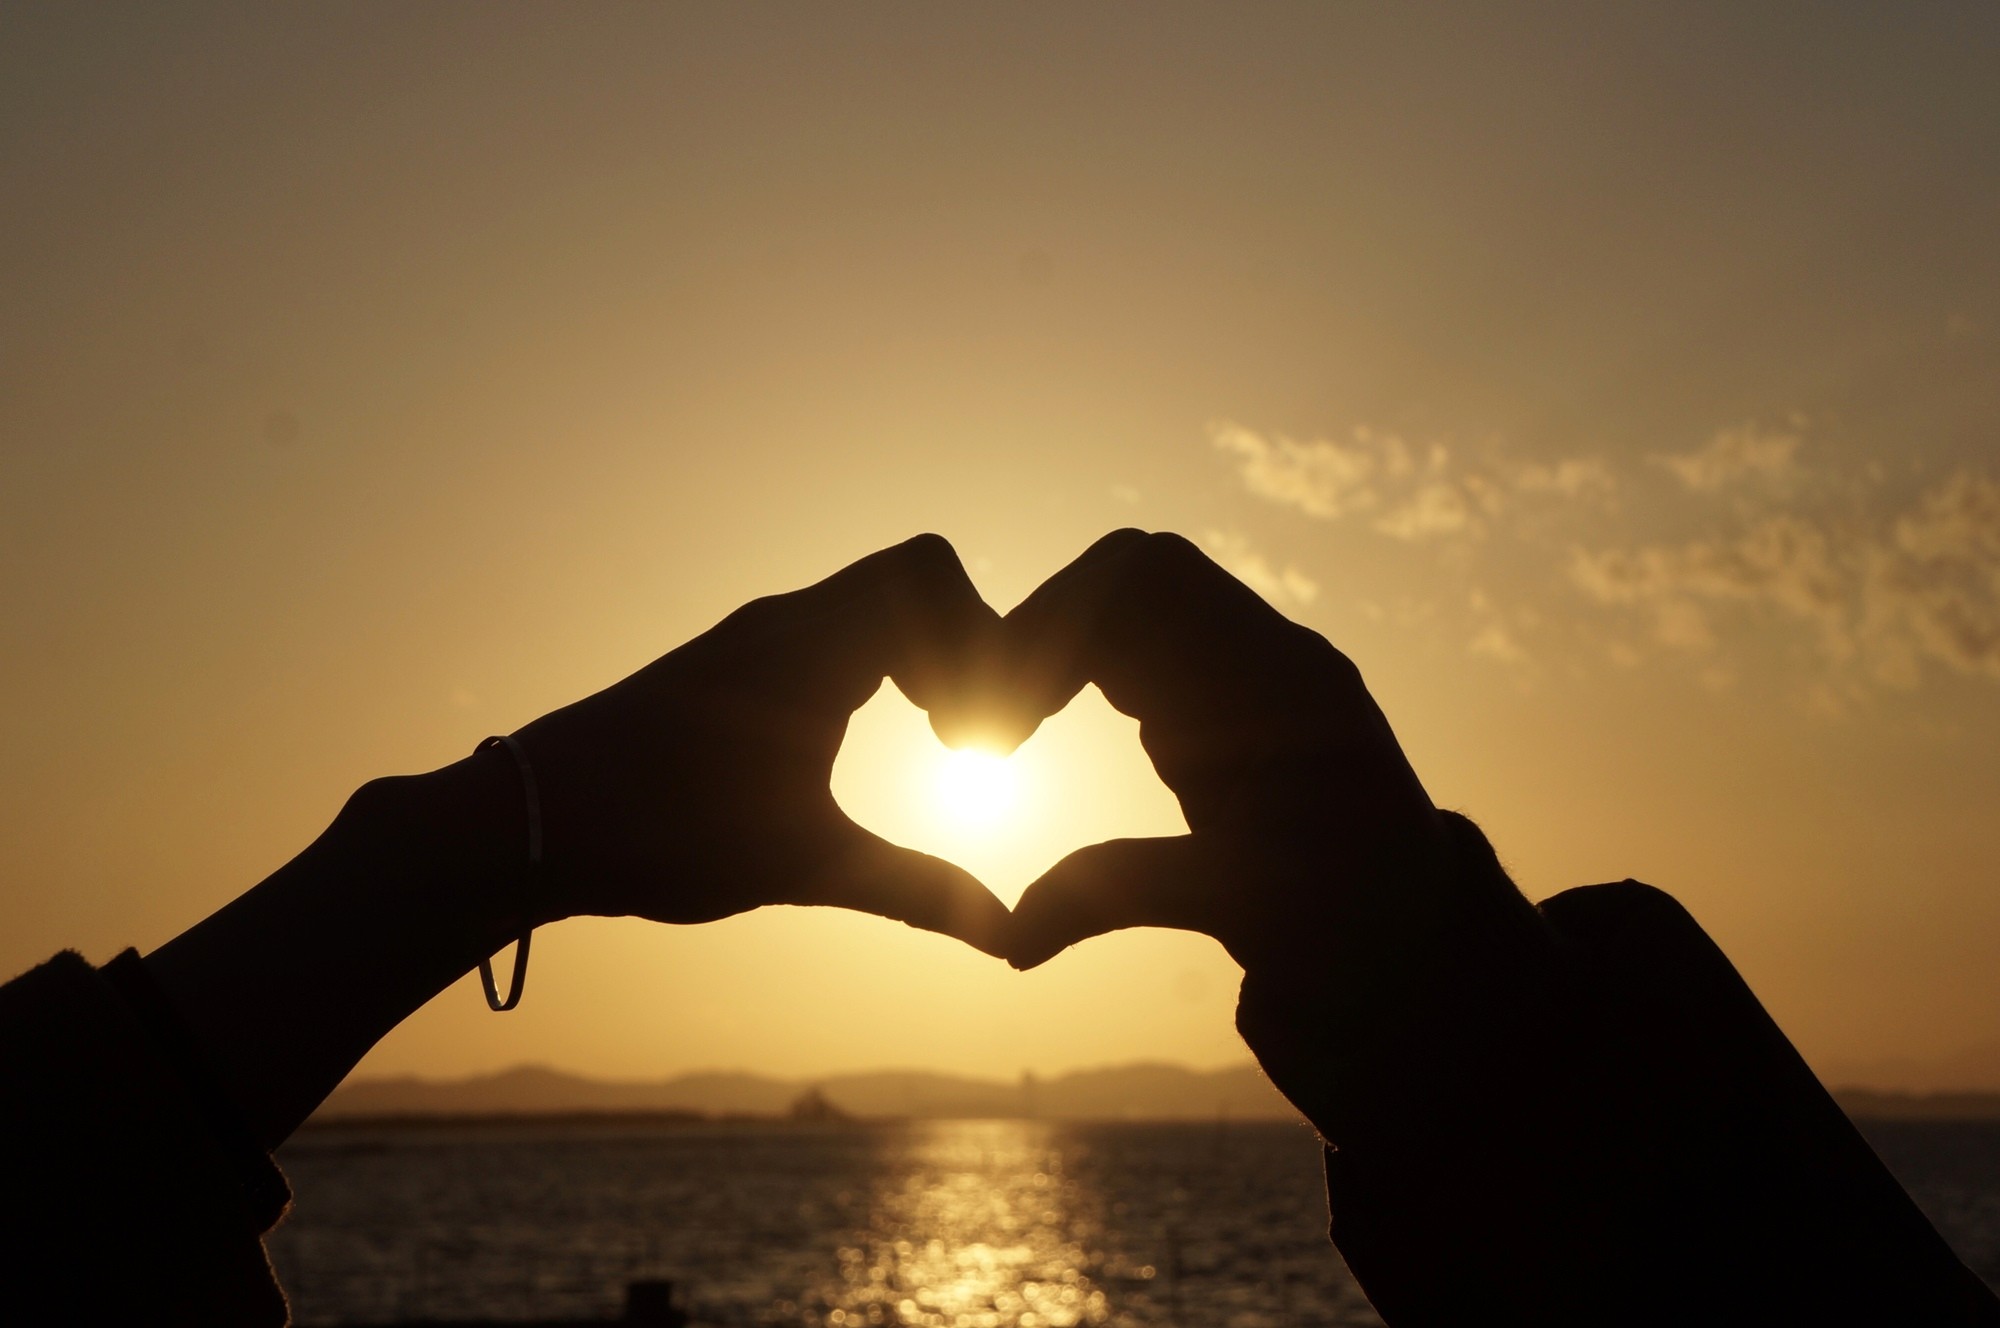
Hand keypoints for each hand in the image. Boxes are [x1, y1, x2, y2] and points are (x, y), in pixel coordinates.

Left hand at [514, 533, 1011, 955]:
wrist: (524, 823)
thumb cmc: (660, 836)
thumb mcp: (804, 866)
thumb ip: (916, 890)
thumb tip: (1009, 936)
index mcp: (811, 647)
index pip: (930, 576)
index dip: (983, 644)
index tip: (978, 743)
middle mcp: (783, 622)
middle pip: (911, 578)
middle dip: (964, 648)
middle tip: (966, 740)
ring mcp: (752, 638)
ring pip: (867, 604)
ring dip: (918, 658)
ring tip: (932, 744)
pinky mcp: (728, 665)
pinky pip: (828, 630)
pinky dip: (871, 667)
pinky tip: (850, 743)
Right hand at [1000, 529, 1458, 973]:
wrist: (1418, 921)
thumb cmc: (1351, 919)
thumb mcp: (1243, 910)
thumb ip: (1123, 896)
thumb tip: (1008, 937)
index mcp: (1281, 685)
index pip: (1143, 587)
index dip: (1050, 632)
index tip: (1000, 722)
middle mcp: (1269, 653)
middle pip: (1133, 571)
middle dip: (1044, 627)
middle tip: (988, 722)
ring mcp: (1249, 664)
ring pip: (1132, 596)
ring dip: (1057, 645)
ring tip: (1001, 730)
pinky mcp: (1228, 688)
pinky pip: (1143, 636)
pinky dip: (1078, 665)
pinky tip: (1038, 725)